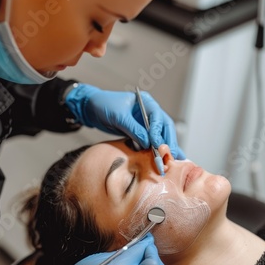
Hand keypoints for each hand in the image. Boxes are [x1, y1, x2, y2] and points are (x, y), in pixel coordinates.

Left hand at [65, 84, 184, 158]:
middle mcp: (149, 112)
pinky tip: (163, 160)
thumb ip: (133, 129)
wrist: (91, 108)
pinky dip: (156, 151)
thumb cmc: (104, 105)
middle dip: (168, 142)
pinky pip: (151, 142)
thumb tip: (148, 143)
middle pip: (165, 128)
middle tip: (171, 157)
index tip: (157, 145)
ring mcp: (145, 122)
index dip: (159, 132)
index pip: (158, 117)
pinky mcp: (140, 132)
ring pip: (160, 136)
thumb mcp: (118, 116)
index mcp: (146, 102)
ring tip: (172, 161)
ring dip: (166, 148)